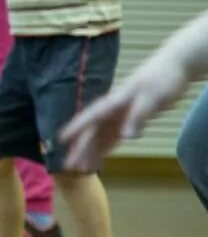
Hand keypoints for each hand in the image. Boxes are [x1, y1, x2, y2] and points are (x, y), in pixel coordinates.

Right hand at [59, 59, 189, 169]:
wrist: (175, 66)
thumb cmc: (162, 78)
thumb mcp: (152, 97)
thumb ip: (138, 116)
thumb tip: (125, 136)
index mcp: (114, 102)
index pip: (91, 117)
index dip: (75, 128)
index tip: (60, 139)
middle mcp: (113, 110)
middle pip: (93, 132)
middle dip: (80, 148)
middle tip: (68, 166)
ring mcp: (121, 116)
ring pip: (101, 137)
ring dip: (91, 152)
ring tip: (80, 169)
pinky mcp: (130, 120)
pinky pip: (114, 138)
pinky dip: (106, 149)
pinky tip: (99, 159)